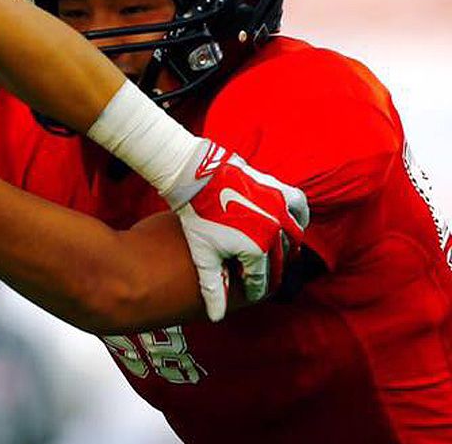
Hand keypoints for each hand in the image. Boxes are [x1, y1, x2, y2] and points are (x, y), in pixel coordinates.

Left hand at [166, 143, 309, 321]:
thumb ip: (213, 288)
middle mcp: (275, 231)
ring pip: (294, 236)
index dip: (255, 289)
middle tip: (263, 275)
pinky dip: (300, 218)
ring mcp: (280, 209)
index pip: (261, 280)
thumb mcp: (203, 255)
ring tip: (279, 253)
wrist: (195, 177)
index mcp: (257, 249)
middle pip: (280, 260)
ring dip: (289, 247)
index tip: (250, 293)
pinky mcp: (280, 190)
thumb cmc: (197, 216)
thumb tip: (216, 318)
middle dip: (272, 271)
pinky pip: (300, 208)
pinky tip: (292, 224)